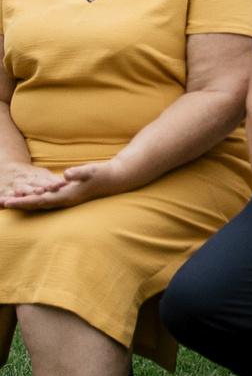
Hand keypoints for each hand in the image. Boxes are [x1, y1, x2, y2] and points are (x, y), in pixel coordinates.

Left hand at [0, 159, 131, 211]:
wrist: (116, 179)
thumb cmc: (103, 174)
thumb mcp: (91, 171)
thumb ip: (78, 173)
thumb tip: (64, 175)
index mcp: (67, 196)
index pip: (40, 201)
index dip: (22, 202)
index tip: (7, 203)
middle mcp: (64, 201)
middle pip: (37, 205)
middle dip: (19, 204)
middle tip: (1, 203)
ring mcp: (66, 199)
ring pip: (41, 204)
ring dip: (25, 203)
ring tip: (10, 202)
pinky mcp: (67, 196)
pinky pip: (46, 200)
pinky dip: (34, 200)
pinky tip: (29, 197)